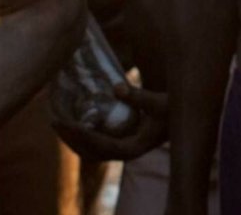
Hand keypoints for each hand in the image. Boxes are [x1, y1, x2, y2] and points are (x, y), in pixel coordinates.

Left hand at [52, 80, 167, 160]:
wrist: (185, 118)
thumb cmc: (175, 111)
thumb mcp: (161, 103)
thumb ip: (140, 97)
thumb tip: (115, 88)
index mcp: (134, 148)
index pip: (101, 147)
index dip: (81, 136)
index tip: (65, 122)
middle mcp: (125, 151)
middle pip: (90, 152)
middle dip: (70, 138)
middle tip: (54, 120)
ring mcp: (122, 146)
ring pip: (90, 149)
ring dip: (73, 137)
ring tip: (58, 119)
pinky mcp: (121, 139)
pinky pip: (95, 141)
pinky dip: (82, 133)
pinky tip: (74, 118)